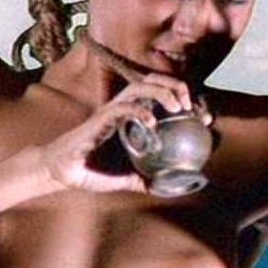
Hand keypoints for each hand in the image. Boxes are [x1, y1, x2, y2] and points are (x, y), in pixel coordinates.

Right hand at [39, 74, 196, 192]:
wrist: (63, 172)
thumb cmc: (92, 170)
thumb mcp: (125, 179)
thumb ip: (145, 179)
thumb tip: (165, 188)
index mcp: (133, 116)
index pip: (162, 96)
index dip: (187, 100)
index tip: (204, 118)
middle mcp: (124, 107)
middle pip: (153, 80)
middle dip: (177, 86)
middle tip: (192, 106)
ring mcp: (112, 110)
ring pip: (140, 85)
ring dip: (162, 91)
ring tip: (177, 106)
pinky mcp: (100, 118)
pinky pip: (123, 108)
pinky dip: (140, 111)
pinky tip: (152, 123)